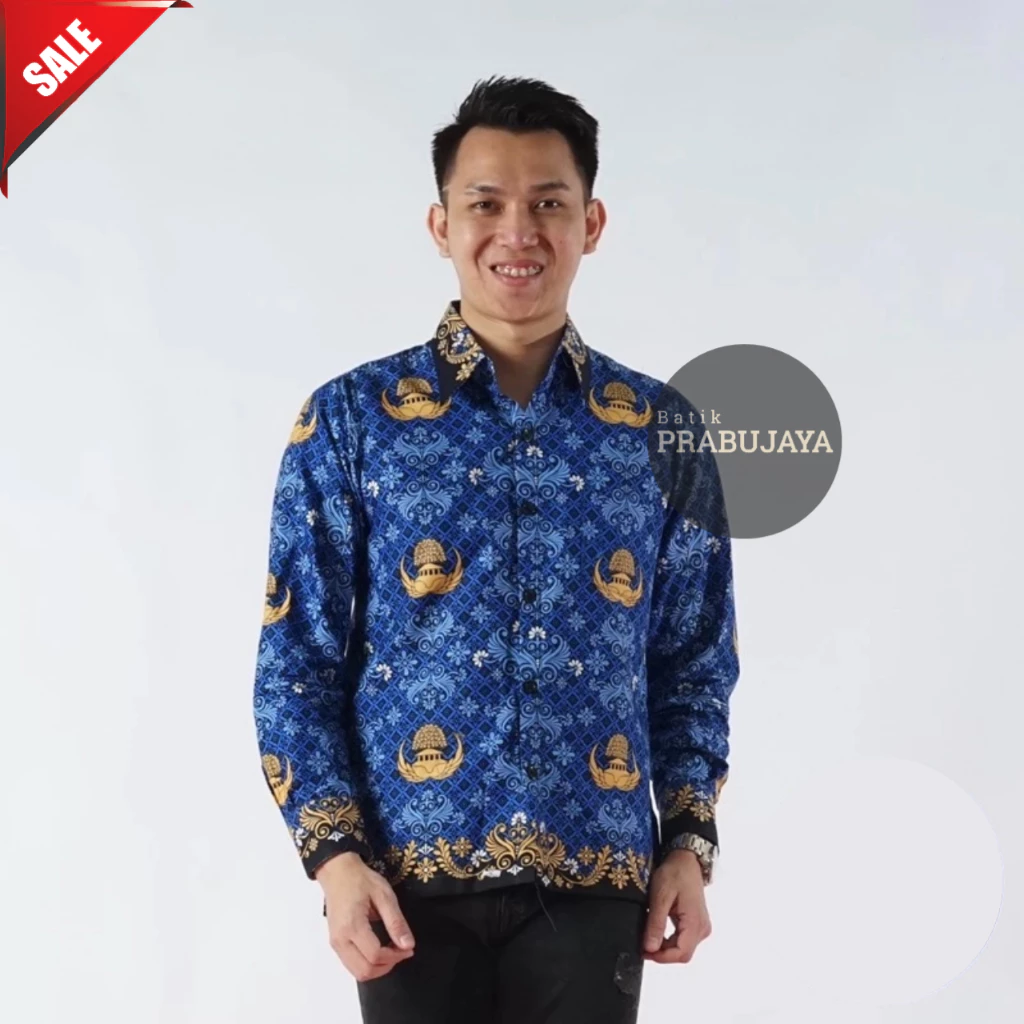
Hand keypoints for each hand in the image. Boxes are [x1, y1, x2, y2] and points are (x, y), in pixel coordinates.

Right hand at [316, 851, 416, 981]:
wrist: (338, 872)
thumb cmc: (361, 880)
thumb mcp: (384, 895)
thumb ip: (396, 922)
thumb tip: (408, 945)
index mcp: (352, 926)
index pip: (375, 955)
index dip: (395, 956)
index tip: (408, 947)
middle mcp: (340, 940)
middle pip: (364, 971)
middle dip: (387, 966)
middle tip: (401, 951)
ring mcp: (335, 943)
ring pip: (357, 972)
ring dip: (377, 968)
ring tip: (391, 951)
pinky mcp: (335, 943)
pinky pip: (351, 964)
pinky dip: (367, 964)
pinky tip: (379, 950)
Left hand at [642, 849, 710, 963]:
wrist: (686, 859)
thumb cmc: (675, 873)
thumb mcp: (660, 896)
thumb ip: (656, 924)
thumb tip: (650, 949)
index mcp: (695, 923)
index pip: (682, 953)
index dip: (662, 957)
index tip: (645, 952)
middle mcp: (702, 928)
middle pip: (682, 953)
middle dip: (662, 953)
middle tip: (643, 944)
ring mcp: (700, 926)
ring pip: (682, 947)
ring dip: (665, 947)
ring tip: (648, 936)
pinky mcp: (696, 923)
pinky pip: (684, 939)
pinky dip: (670, 940)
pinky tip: (657, 931)